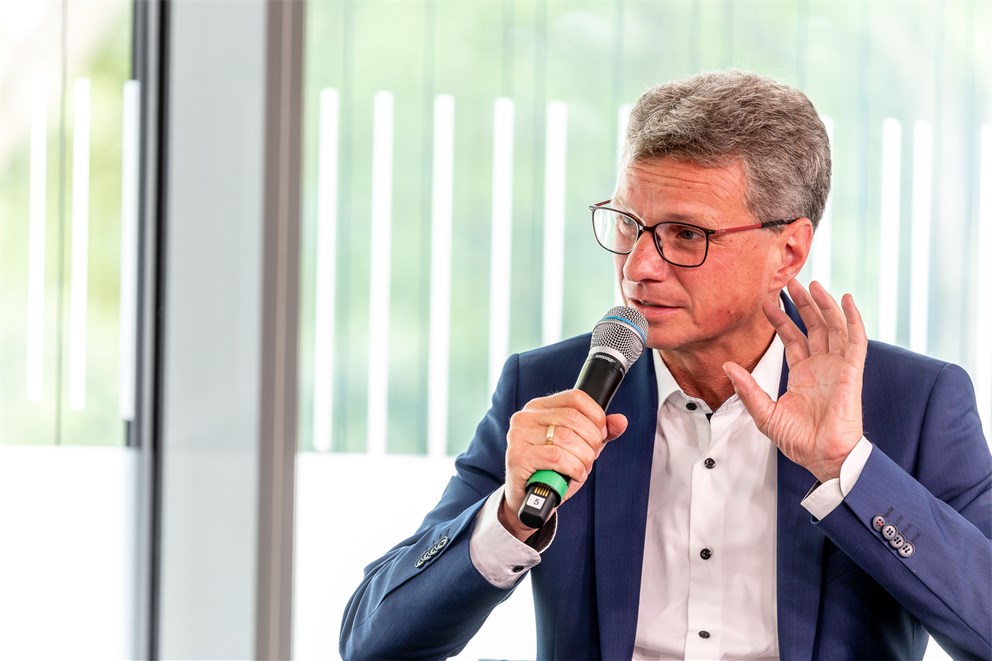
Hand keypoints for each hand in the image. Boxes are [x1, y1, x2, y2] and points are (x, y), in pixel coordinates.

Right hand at [498, 390, 627, 540]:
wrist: (530, 501)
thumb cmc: (554, 471)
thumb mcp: (580, 448)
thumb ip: (600, 433)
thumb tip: (621, 421)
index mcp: (540, 408)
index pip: (575, 398)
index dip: (596, 416)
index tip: (600, 435)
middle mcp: (525, 417)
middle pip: (572, 418)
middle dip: (591, 440)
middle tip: (591, 456)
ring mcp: (518, 436)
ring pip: (566, 438)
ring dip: (583, 458)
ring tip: (582, 468)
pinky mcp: (517, 456)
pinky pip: (556, 457)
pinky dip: (574, 468)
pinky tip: (575, 475)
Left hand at [723, 280, 866, 482]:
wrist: (823, 457)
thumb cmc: (799, 441)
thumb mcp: (764, 413)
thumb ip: (747, 389)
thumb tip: (727, 366)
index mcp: (802, 375)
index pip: (792, 339)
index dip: (781, 320)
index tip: (767, 302)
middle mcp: (821, 367)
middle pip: (814, 327)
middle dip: (803, 304)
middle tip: (791, 282)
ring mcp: (838, 367)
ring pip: (833, 327)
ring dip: (825, 305)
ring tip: (812, 284)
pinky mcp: (852, 371)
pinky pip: (855, 340)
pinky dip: (853, 319)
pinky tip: (846, 300)